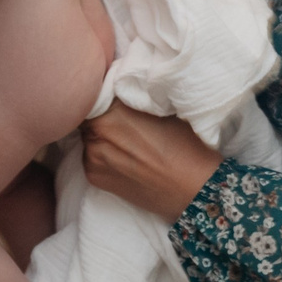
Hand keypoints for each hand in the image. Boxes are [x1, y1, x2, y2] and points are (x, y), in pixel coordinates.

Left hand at [79, 102, 222, 223]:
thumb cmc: (185, 146)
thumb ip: (131, 98)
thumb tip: (116, 91)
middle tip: (121, 120)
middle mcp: (96, 135)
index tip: (114, 98)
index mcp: (112, 112)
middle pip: (87, 116)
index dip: (102, 94)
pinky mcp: (94, 177)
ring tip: (126, 142)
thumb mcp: (160, 109)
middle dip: (99, 115)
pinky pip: (91, 157)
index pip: (93, 94)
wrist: (194, 190)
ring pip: (88, 136)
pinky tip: (126, 159)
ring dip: (99, 135)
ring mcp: (92, 158)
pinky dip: (101, 155)